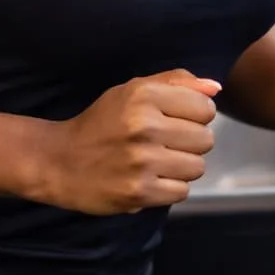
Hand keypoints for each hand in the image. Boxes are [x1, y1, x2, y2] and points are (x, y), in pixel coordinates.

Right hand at [44, 70, 218, 215]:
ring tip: (157, 162)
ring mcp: (142, 161)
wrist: (59, 161)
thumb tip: (216, 88)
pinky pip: (182, 191)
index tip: (174, 120)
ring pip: (197, 167)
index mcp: (143, 95)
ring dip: (181, 167)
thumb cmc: (101, 123)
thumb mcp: (131, 91)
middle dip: (189, 142)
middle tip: (163, 143)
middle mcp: (144, 125)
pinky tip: (150, 178)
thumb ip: (176, 82)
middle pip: (206, 139)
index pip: (206, 107)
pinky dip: (169, 187)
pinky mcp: (139, 192)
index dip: (195, 115)